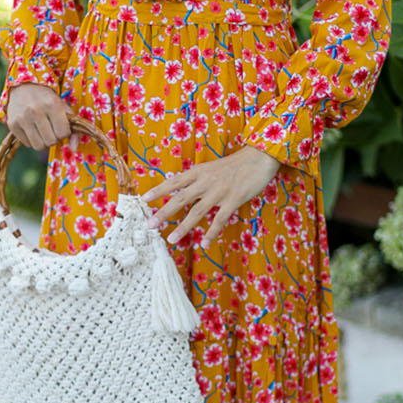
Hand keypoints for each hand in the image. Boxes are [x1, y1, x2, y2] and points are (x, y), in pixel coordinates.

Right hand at [5, 83, 77, 151]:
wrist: (23, 87)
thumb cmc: (47, 99)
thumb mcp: (63, 107)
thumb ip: (73, 127)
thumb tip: (73, 148)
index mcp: (52, 104)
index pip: (63, 134)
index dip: (64, 132)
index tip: (60, 126)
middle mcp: (36, 111)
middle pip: (51, 141)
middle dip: (54, 138)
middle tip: (51, 129)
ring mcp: (22, 118)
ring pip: (39, 146)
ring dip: (43, 142)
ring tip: (43, 132)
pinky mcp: (12, 124)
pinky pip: (27, 144)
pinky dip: (32, 140)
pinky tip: (32, 129)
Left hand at [141, 146, 281, 247]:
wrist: (258, 158)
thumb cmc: (234, 165)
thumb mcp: (211, 167)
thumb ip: (197, 178)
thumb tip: (180, 189)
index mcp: (199, 171)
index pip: (174, 181)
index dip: (159, 190)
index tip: (144, 199)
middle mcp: (205, 181)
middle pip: (180, 198)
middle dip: (163, 212)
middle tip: (150, 225)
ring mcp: (219, 192)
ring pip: (196, 212)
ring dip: (183, 227)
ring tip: (171, 239)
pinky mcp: (233, 200)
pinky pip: (219, 219)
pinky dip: (211, 232)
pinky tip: (204, 243)